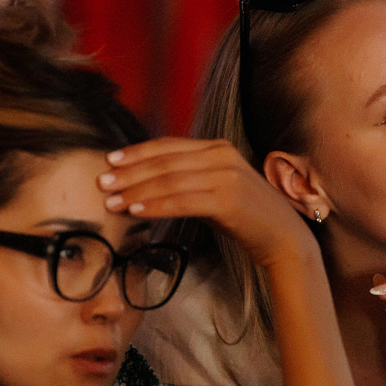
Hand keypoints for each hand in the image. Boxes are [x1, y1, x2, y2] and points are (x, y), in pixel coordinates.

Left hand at [100, 138, 313, 269]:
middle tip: (101, 182)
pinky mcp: (228, 199)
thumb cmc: (246, 218)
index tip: (110, 161)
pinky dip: (156, 205)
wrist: (284, 239)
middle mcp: (222, 156)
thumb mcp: (216, 190)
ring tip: (111, 202)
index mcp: (218, 148)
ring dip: (136, 191)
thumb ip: (190, 180)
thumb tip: (149, 183)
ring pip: (169, 180)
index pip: (168, 146)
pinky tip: (136, 211)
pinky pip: (182, 201)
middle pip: (164, 161)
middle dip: (130, 172)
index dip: (137, 152)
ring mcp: (226, 176)